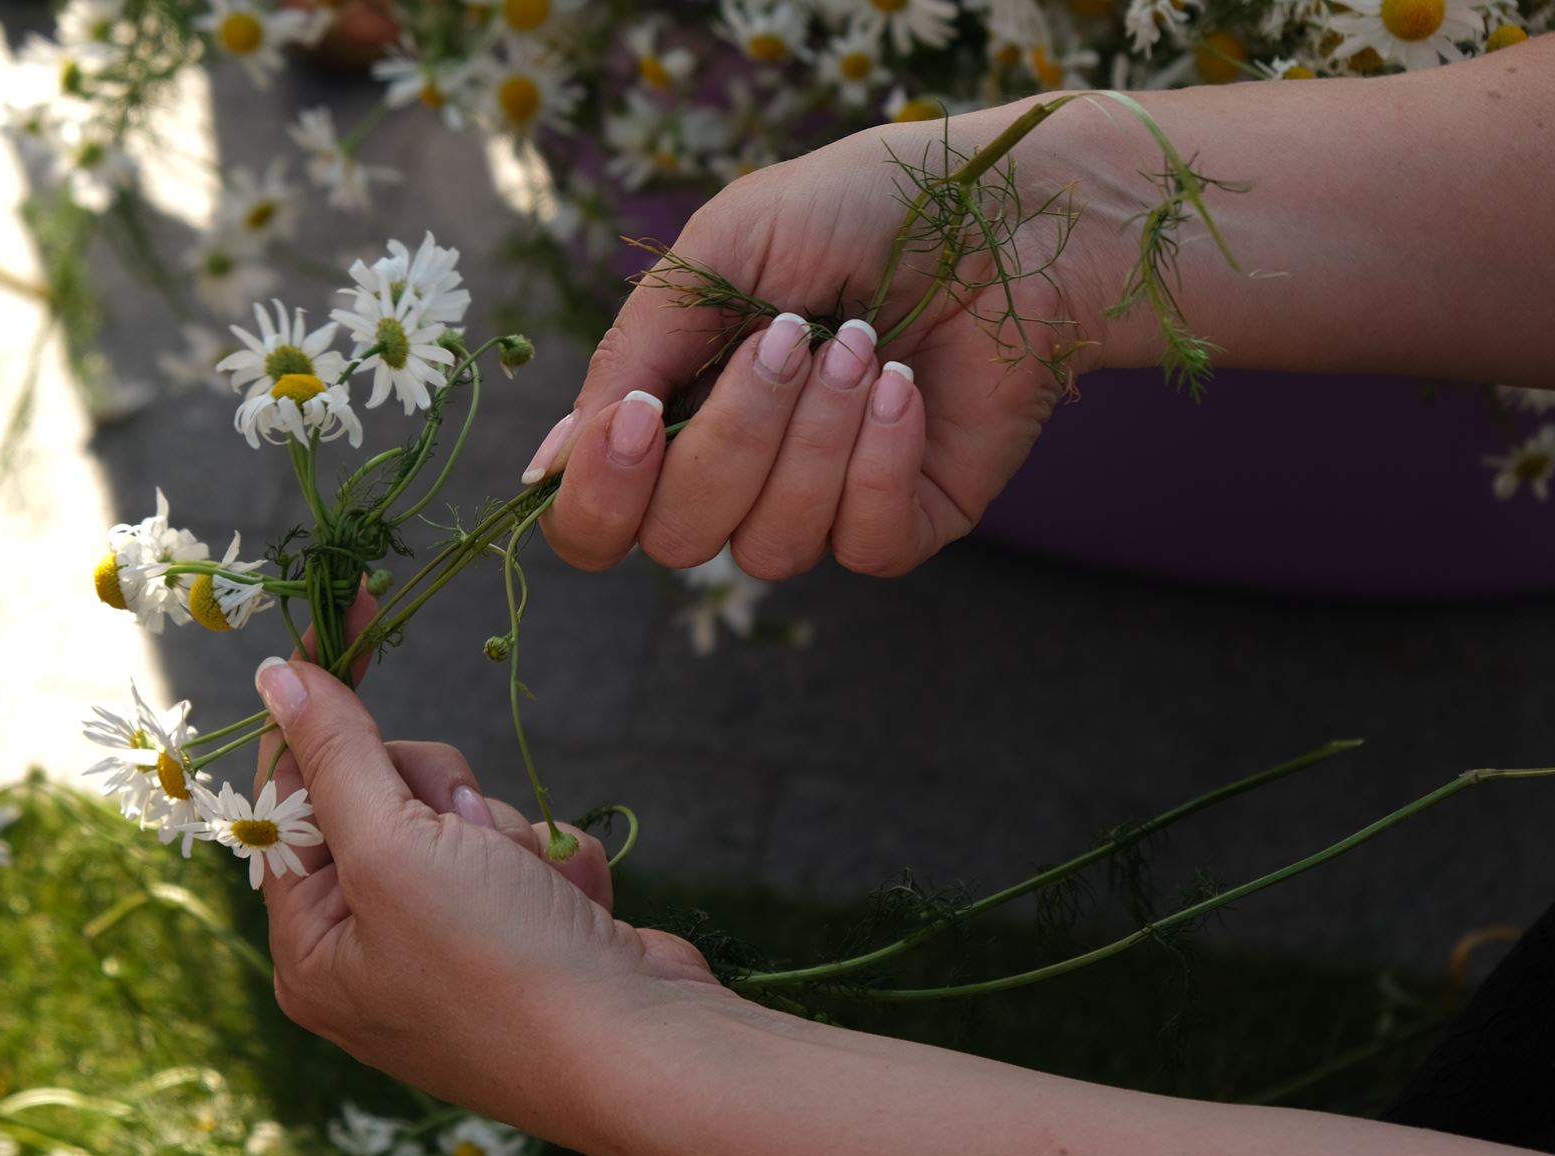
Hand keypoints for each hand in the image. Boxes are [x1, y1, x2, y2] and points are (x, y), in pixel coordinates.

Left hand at [249, 656, 726, 1130]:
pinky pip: (528, 854)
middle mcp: (374, 953)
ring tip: (533, 889)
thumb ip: (334, 754)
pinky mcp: (529, 938)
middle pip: (384, 795)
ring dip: (510, 834)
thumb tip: (277, 674)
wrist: (644, 1053)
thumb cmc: (500, 964)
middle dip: (444, 798)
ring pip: (466, 816)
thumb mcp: (393, 849)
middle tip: (467, 832)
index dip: (321, 707)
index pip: (291, 794)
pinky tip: (576, 911)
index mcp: (313, 948)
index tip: (351, 613)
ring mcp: (456, 949)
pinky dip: (557, 867)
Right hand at [528, 98, 1118, 579]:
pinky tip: (905, 386)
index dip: (601, 496)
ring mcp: (818, 508)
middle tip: (792, 338)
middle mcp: (736, 477)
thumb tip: (549, 469)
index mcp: (671, 414)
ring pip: (768, 548)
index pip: (595, 523)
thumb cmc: (856, 211)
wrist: (1005, 209)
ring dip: (814, 437)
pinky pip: (860, 546)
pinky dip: (878, 459)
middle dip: (732, 437)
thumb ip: (629, 359)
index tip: (637, 421)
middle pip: (676, 539)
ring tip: (862, 344)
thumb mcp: (717, 256)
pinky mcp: (901, 523)